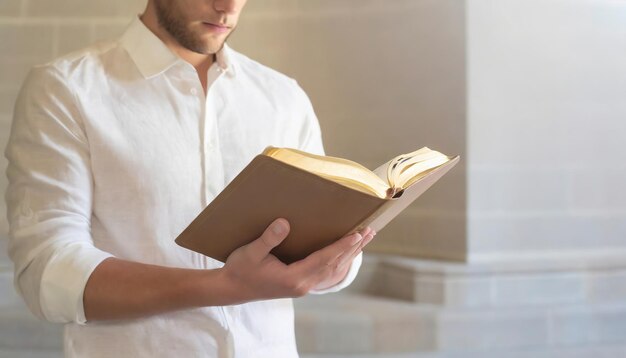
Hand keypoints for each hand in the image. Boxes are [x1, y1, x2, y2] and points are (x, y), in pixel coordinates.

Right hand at [219, 218, 374, 302]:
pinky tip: (345, 253)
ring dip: (350, 254)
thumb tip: (284, 223)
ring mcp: (303, 286)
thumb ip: (268, 239)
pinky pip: (326, 272)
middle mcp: (302, 285)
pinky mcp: (300, 284)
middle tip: (370, 231)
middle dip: (353, 248)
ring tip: (365, 238)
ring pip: (333, 270)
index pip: (324, 260)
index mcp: (293, 278)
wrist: (232, 289)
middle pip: (334, 265)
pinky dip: (339, 261)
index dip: (342, 247)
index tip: (357, 234)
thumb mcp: (250, 252)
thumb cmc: (240, 269)